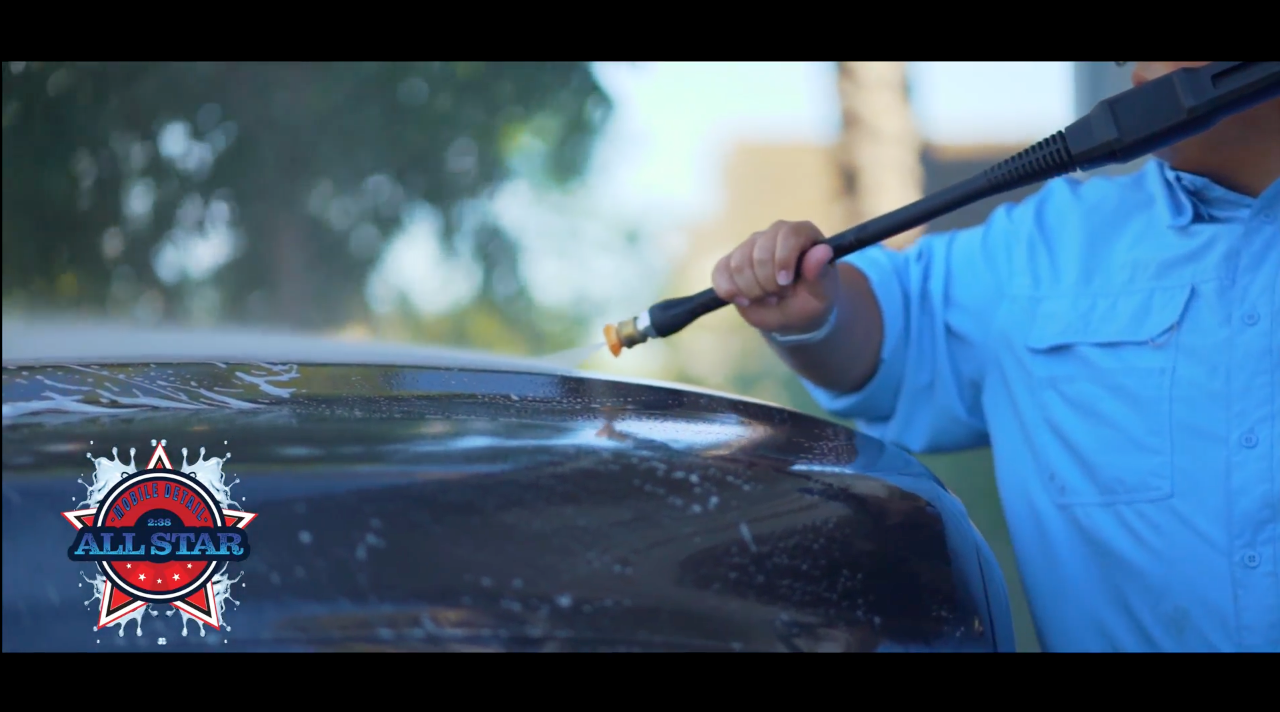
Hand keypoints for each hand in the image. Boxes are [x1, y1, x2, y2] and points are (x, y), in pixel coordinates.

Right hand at [711, 220, 838, 334]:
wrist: (793, 314)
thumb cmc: (810, 301)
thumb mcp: (822, 294)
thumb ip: (821, 274)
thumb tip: (821, 252)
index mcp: (802, 234)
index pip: (789, 234)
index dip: (783, 259)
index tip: (784, 284)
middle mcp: (775, 233)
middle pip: (759, 251)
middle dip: (766, 283)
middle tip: (778, 297)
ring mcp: (751, 245)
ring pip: (738, 262)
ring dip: (750, 289)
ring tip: (765, 298)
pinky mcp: (731, 260)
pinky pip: (720, 271)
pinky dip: (729, 290)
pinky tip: (744, 300)